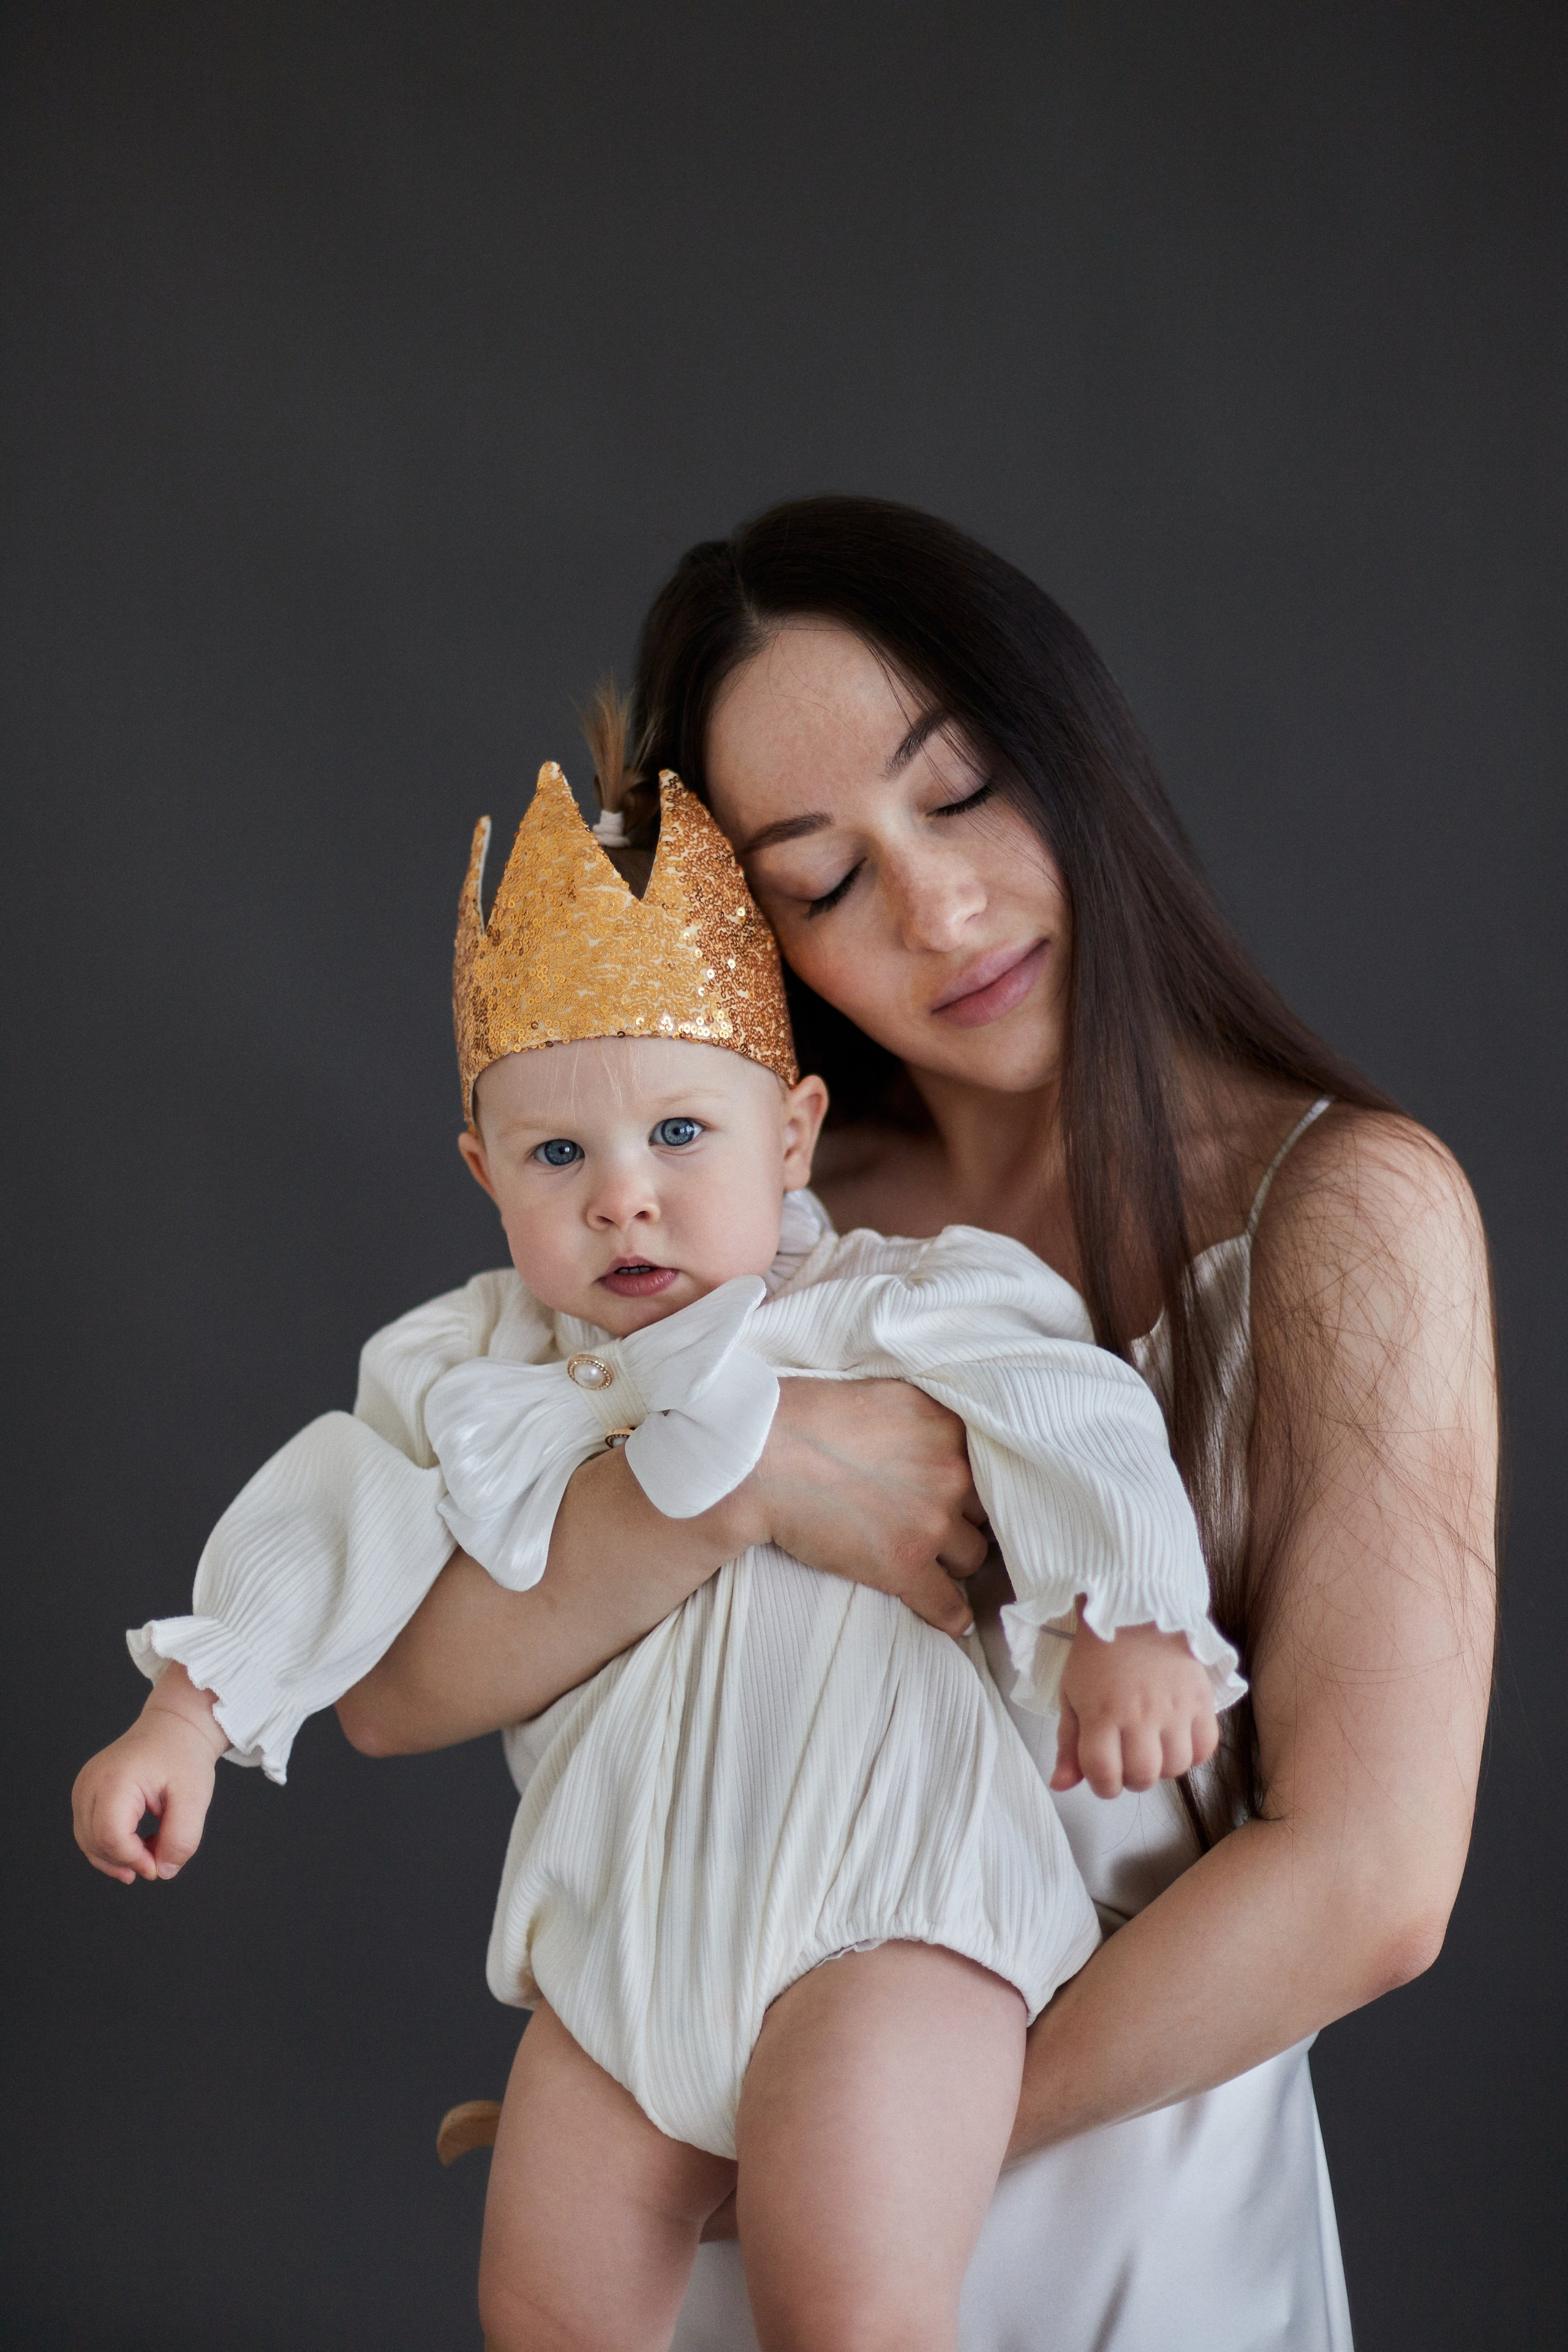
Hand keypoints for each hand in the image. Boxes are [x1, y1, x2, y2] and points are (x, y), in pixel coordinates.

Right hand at [72, 1664, 228, 1882]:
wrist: (175, 1726)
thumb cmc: (183, 1756)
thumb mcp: (194, 1797)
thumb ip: (182, 1839)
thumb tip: (164, 1871)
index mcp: (116, 1779)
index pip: (110, 1836)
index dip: (133, 1860)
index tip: (158, 1866)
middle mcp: (91, 1782)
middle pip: (96, 1843)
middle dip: (128, 1861)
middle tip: (160, 1856)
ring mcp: (83, 1786)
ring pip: (88, 1842)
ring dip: (118, 1857)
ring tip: (150, 1849)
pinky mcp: (84, 1792)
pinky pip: (88, 1832)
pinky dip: (110, 1846)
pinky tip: (136, 1843)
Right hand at [729, 1378, 986, 1638]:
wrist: (760, 1459)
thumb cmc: (805, 1418)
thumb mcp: (883, 1397)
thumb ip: (924, 1418)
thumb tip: (940, 1437)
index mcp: (947, 1427)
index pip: (989, 1465)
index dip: (975, 1483)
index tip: (967, 1496)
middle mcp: (951, 1473)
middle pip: (984, 1511)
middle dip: (966, 1520)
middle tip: (945, 1527)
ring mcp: (932, 1522)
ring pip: (971, 1556)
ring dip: (955, 1562)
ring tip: (936, 1565)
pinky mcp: (905, 1566)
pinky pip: (948, 1604)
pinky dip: (953, 1617)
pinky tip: (955, 1622)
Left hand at [1051, 1618, 1219, 1797]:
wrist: (1133, 1611)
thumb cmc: (1096, 1656)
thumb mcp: (1070, 1695)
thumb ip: (1068, 1744)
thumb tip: (1061, 1786)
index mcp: (1101, 1714)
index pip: (1104, 1775)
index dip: (1102, 1786)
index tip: (1103, 1775)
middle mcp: (1140, 1715)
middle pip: (1142, 1776)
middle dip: (1131, 1778)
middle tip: (1128, 1759)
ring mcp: (1174, 1708)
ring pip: (1176, 1768)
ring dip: (1162, 1767)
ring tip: (1153, 1747)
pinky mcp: (1200, 1698)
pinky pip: (1206, 1748)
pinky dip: (1193, 1754)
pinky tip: (1178, 1740)